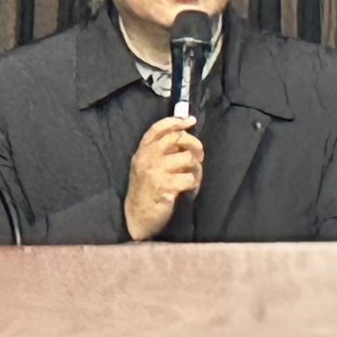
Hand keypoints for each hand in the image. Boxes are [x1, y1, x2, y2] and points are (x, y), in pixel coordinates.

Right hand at [125, 115, 204, 239]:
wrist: (137, 216)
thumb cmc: (147, 189)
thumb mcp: (147, 166)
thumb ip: (160, 151)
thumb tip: (184, 134)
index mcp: (142, 152)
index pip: (157, 129)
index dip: (174, 122)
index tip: (190, 120)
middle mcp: (146, 159)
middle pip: (177, 138)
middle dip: (194, 144)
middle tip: (198, 155)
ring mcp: (155, 172)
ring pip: (187, 158)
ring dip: (196, 168)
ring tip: (192, 176)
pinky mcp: (164, 187)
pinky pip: (189, 178)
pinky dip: (194, 183)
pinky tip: (189, 188)